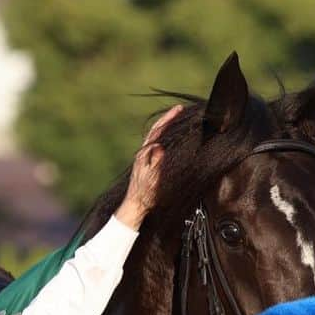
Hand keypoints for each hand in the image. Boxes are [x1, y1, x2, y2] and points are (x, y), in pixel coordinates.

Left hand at [114, 104, 183, 229]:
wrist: (136, 205)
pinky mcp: (146, 163)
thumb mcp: (152, 179)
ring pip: (155, 136)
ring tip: (176, 119)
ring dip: (165, 126)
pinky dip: (164, 137)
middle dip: (167, 118)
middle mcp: (143, 153)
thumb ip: (155, 162)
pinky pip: (156, 145)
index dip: (167, 119)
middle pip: (155, 130)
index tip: (178, 109)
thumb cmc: (145, 195)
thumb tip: (159, 146)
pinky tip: (170, 139)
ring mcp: (144, 157)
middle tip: (178, 109)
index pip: (156, 131)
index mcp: (144, 154)